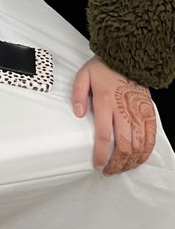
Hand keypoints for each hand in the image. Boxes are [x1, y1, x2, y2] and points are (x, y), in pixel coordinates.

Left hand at [72, 56, 157, 174]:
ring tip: (120, 168)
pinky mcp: (150, 113)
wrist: (127, 57)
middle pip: (124, 145)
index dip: (101, 154)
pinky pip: (150, 138)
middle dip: (116, 163)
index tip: (97, 164)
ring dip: (130, 161)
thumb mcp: (83, 75)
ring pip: (138, 145)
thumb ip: (78, 93)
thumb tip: (77, 113)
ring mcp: (139, 112)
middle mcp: (125, 109)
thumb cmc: (104, 68)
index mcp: (106, 101)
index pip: (104, 135)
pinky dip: (145, 152)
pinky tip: (137, 160)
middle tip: (108, 171)